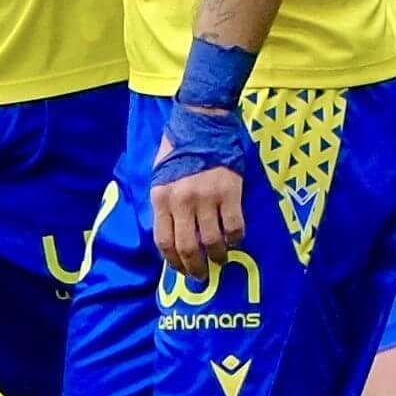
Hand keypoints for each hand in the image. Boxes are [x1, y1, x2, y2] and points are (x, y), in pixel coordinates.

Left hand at [150, 160, 245, 275]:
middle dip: (195, 267)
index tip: (181, 270)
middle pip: (188, 247)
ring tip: (221, 259)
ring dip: (218, 256)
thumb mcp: (160, 176)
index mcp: (161, 197)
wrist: (202, 121)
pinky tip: (235, 240)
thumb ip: (164, 204)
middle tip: (202, 274)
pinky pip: (234, 225)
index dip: (173, 262)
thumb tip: (172, 233)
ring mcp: (206, 197)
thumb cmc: (178, 149)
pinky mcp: (229, 192)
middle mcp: (182, 201)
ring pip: (212, 241)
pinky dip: (236, 238)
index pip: (164, 241)